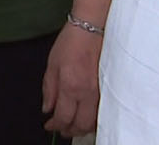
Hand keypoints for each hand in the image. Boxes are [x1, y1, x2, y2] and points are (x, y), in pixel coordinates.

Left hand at [42, 20, 102, 136]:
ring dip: (83, 127)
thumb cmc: (72, 41)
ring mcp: (102, 91)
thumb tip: (47, 108)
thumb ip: (49, 89)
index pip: (63, 117)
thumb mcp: (52, 64)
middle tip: (62, 130)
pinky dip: (95, 118)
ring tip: (74, 125)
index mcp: (70, 86)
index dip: (54, 126)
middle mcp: (88, 93)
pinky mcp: (110, 88)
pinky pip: (103, 111)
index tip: (49, 125)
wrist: (93, 27)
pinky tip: (88, 115)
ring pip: (94, 121)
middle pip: (81, 125)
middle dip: (70, 131)